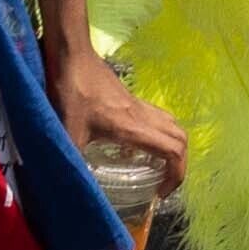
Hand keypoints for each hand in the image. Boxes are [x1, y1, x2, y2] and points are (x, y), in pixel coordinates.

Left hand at [59, 52, 191, 194]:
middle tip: (162, 183)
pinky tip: (134, 147)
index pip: (174, 150)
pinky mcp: (131, 99)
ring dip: (172, 148)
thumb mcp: (67, 133)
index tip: (160, 193)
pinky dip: (158, 136)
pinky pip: (158, 118)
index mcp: (133, 128)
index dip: (176, 175)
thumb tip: (67, 187)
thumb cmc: (71, 92)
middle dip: (179, 165)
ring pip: (172, 126)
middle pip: (181, 138)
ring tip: (154, 167)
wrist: (72, 56)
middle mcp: (143, 116)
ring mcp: (139, 105)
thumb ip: (70, 161)